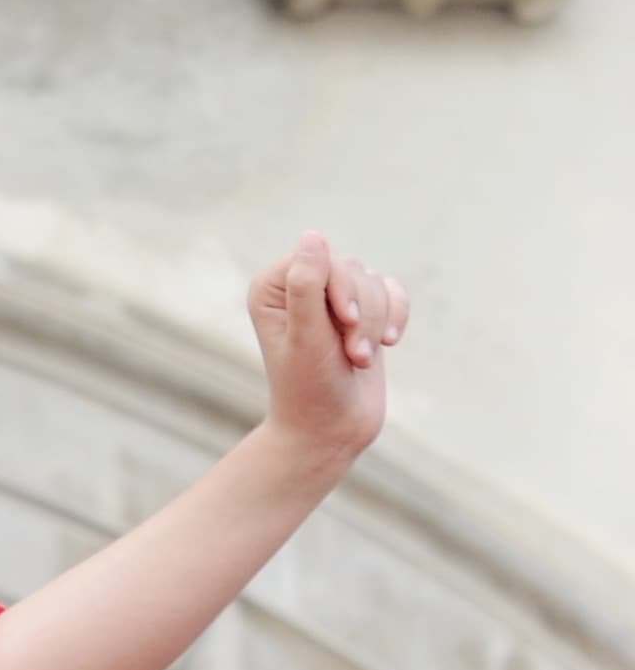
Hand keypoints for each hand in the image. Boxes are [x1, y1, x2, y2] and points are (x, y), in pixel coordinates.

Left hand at [248, 231, 408, 469]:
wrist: (330, 432)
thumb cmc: (310, 390)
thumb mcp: (306, 338)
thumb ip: (307, 287)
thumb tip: (313, 236)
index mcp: (273, 287)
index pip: (320, 256)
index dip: (340, 286)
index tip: (343, 323)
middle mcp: (301, 285)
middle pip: (351, 268)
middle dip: (361, 312)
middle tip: (352, 354)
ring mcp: (334, 297)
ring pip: (374, 281)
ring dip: (376, 324)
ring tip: (359, 360)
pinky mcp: (363, 310)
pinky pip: (393, 291)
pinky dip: (396, 317)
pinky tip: (388, 343)